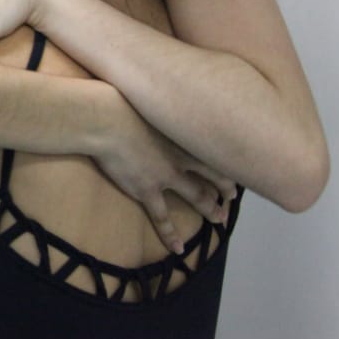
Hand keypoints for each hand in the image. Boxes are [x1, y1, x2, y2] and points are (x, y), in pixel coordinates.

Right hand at [94, 98, 237, 254]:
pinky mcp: (146, 190)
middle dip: (225, 189)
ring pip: (197, 197)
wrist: (104, 119)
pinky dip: (171, 234)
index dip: (227, 162)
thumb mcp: (149, 97)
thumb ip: (161, 101)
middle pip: (213, 177)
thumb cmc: (121, 102)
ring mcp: (166, 176)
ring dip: (211, 209)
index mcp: (184, 134)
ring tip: (220, 220)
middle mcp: (183, 158)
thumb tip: (164, 90)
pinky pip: (162, 217)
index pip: (216, 151)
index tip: (234, 167)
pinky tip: (179, 248)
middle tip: (232, 198)